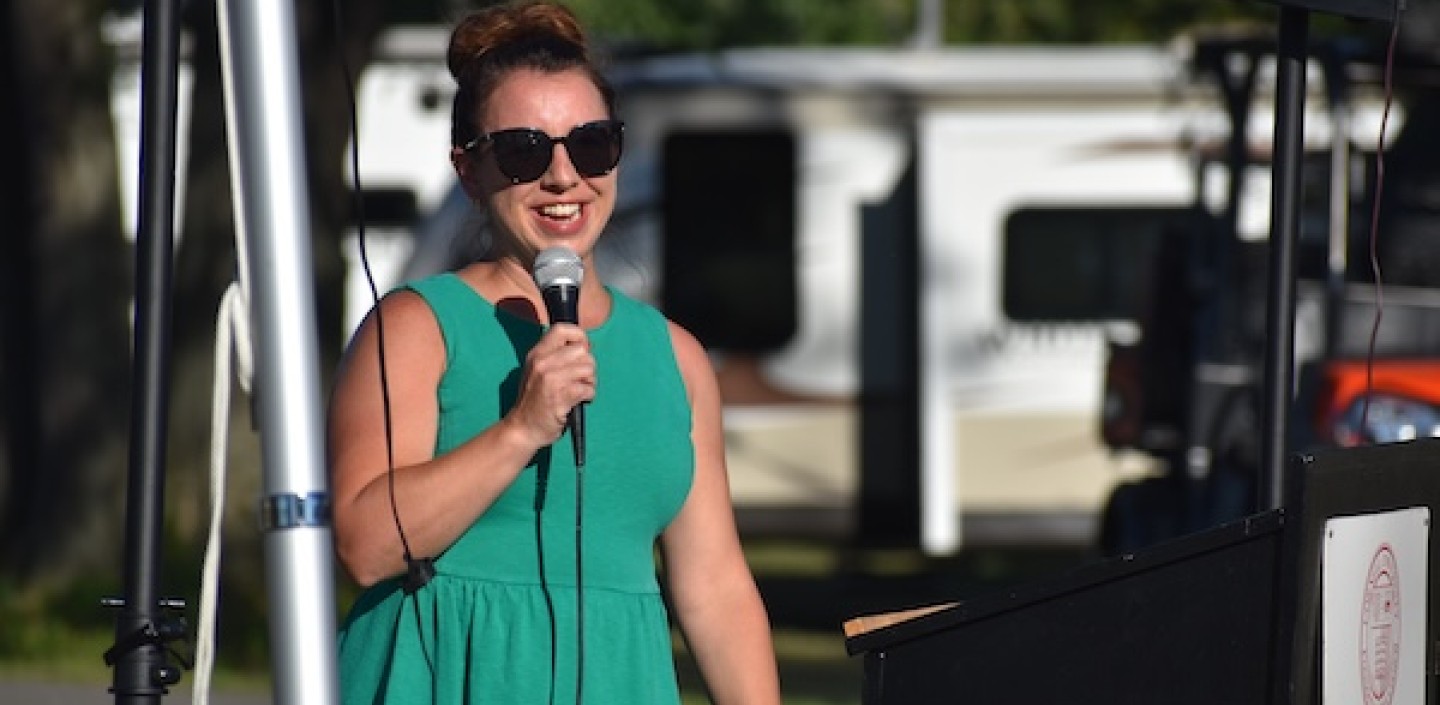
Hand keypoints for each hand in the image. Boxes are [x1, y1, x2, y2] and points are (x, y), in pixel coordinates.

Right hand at [506, 323, 594, 448]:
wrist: (522, 428)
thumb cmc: (534, 400)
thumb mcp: (537, 371)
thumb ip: (555, 356)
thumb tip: (585, 346)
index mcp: (537, 353)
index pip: (562, 329)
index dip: (579, 336)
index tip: (581, 350)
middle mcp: (543, 362)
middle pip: (582, 351)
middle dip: (588, 365)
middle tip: (580, 378)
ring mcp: (551, 379)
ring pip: (589, 368)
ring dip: (590, 381)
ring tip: (579, 390)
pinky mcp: (561, 396)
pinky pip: (588, 388)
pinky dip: (588, 396)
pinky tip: (578, 401)